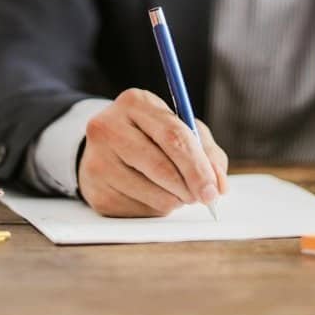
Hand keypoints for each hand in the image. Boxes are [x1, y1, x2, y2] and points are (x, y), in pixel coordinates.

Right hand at [78, 88, 228, 217]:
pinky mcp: (95, 191)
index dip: (198, 166)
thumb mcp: (180, 129)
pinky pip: (138, 211)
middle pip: (161, 166)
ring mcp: (97, 160)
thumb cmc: (151, 137)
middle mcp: (108, 127)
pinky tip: (153, 196)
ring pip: (152, 192)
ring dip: (175, 200)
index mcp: (134, 102)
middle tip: (205, 197)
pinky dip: (156, 208)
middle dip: (190, 186)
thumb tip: (218, 186)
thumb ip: (206, 152)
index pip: (173, 136)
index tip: (214, 189)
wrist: (105, 149)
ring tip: (177, 191)